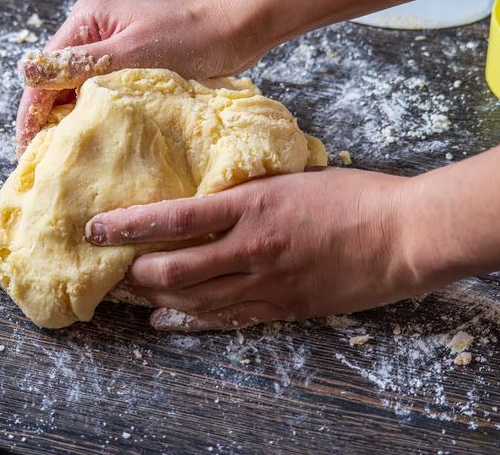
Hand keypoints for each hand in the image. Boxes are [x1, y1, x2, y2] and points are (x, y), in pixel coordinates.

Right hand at [15, 0, 262, 155]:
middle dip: (47, 122)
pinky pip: (102, 97)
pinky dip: (97, 119)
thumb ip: (80, 64)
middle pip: (56, 85)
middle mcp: (92, 34)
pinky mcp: (131, 68)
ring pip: (78, 94)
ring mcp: (111, 52)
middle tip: (43, 165)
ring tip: (65, 162)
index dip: (31, 114)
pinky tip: (96, 144)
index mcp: (85, 22)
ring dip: (72, 123)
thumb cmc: (190, 36)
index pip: (44, 74)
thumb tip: (24, 72)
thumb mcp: (131, 52)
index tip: (27, 152)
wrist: (238, 29)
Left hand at [86, 168, 428, 331]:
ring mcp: (267, 283)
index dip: (129, 225)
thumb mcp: (290, 178)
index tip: (97, 228)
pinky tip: (166, 319)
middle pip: (174, 270)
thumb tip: (206, 195)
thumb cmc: (352, 196)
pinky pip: (226, 319)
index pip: (174, 217)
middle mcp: (252, 247)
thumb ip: (246, 192)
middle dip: (136, 273)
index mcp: (252, 205)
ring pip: (194, 300)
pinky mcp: (283, 307)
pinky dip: (190, 320)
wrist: (402, 235)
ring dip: (156, 298)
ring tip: (132, 293)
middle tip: (114, 268)